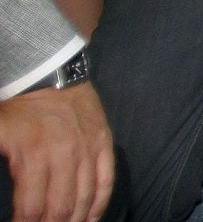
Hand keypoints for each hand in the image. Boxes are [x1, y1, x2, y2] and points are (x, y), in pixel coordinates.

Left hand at [0, 82, 116, 221]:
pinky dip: (100, 204)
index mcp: (34, 156)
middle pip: (60, 209)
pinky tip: (90, 220)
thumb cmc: (18, 107)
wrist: (51, 73)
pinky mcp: (104, 142)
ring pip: (85, 198)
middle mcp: (66, 156)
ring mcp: (89, 150)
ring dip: (73, 220)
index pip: (31, 208)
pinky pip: (107, 180)